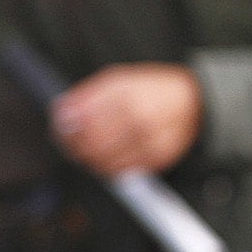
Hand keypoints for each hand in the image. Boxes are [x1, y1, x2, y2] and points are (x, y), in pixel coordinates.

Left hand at [50, 63, 202, 176]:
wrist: (191, 101)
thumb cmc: (149, 90)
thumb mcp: (116, 80)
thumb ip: (86, 96)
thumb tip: (62, 112)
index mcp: (126, 95)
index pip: (83, 119)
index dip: (65, 127)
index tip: (60, 126)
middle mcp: (139, 118)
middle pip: (91, 143)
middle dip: (73, 145)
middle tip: (68, 141)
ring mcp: (151, 140)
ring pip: (105, 161)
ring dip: (88, 158)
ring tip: (84, 150)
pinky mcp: (158, 159)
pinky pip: (123, 170)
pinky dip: (107, 167)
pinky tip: (104, 157)